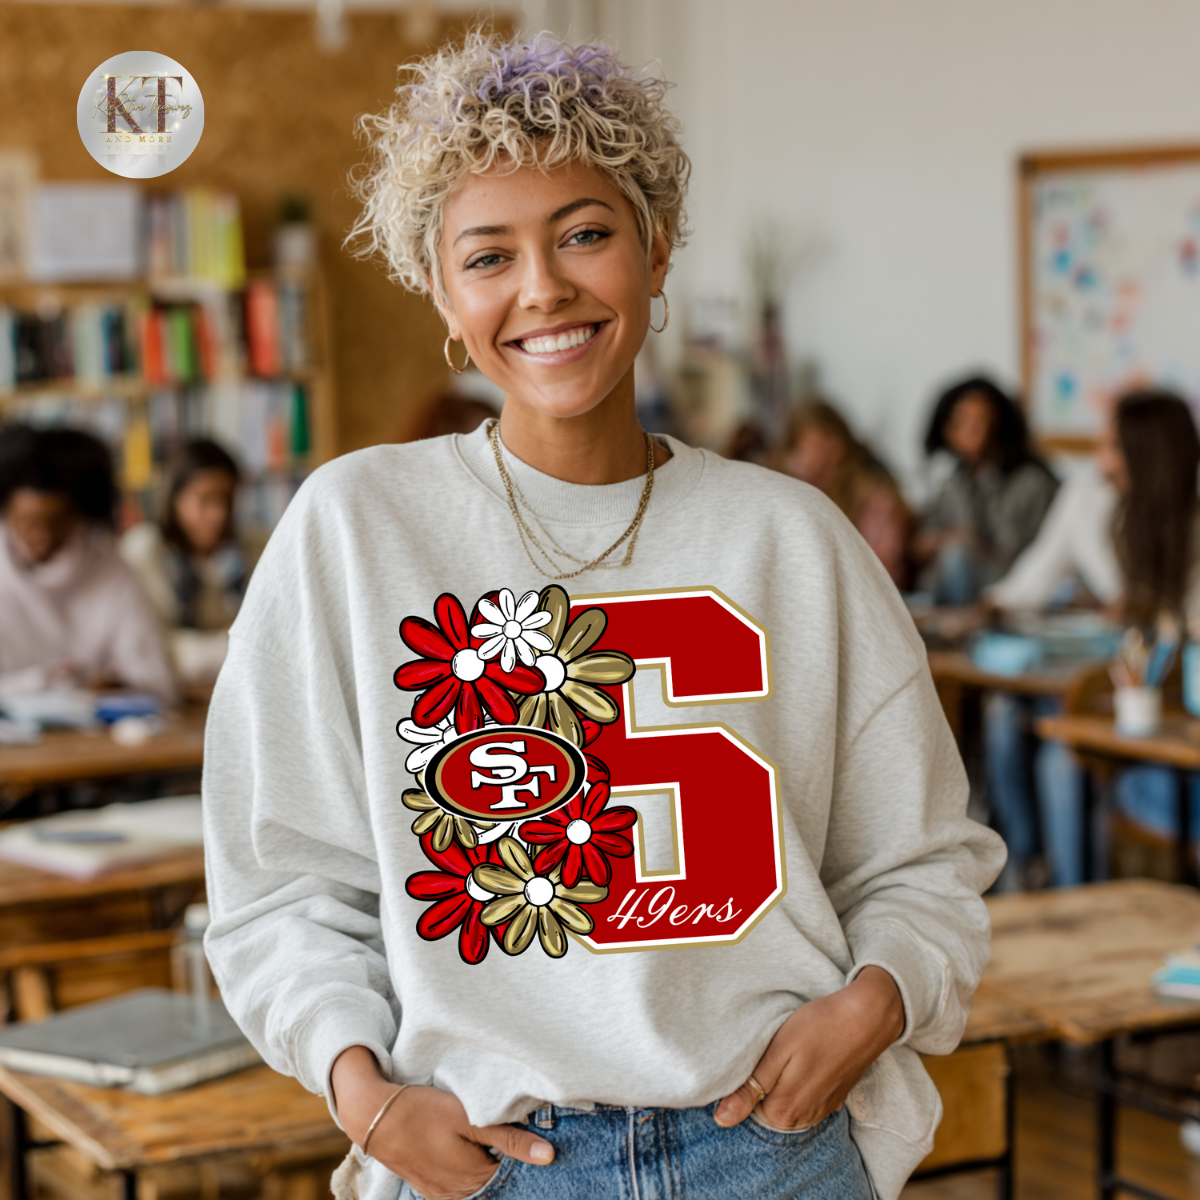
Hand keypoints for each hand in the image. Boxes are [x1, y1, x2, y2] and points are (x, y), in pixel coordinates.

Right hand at [330, 1046, 553, 1198]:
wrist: (374, 1116)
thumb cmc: (423, 1112)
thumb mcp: (470, 1118)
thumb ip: (509, 1138)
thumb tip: (549, 1156)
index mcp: (474, 1178)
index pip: (513, 1176)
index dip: (522, 1155)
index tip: (532, 1138)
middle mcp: (459, 1194)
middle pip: (494, 1183)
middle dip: (504, 1164)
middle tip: (505, 1136)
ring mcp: (440, 1193)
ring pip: (475, 1186)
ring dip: (484, 1168)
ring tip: (483, 1141)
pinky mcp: (426, 1187)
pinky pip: (456, 1187)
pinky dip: (466, 1173)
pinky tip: (465, 1152)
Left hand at [714, 966, 904, 1131]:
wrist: (867, 1018)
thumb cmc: (819, 1027)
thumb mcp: (777, 1051)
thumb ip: (750, 1089)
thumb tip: (722, 1120)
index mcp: (784, 1111)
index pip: (747, 1109)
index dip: (744, 1082)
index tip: (752, 1058)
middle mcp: (804, 1118)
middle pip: (766, 1108)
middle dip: (761, 1085)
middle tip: (769, 1052)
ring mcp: (822, 1110)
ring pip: (787, 1103)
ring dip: (781, 1084)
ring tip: (785, 1055)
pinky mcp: (834, 1098)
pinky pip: (806, 1099)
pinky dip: (800, 1083)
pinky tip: (803, 1061)